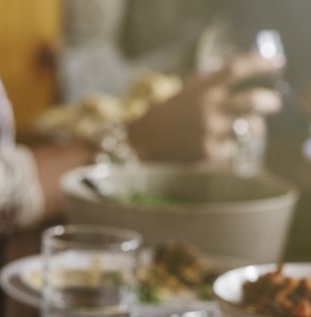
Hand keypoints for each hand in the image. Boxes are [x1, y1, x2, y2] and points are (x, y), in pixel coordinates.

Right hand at [128, 52, 282, 161]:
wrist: (140, 142)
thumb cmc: (164, 115)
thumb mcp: (186, 90)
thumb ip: (210, 82)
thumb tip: (237, 75)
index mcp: (203, 87)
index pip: (238, 68)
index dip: (261, 63)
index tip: (276, 64)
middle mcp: (208, 107)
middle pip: (254, 99)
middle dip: (270, 102)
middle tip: (273, 104)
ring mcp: (210, 130)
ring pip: (250, 127)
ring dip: (254, 127)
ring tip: (248, 128)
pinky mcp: (208, 152)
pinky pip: (232, 148)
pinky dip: (230, 147)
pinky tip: (218, 145)